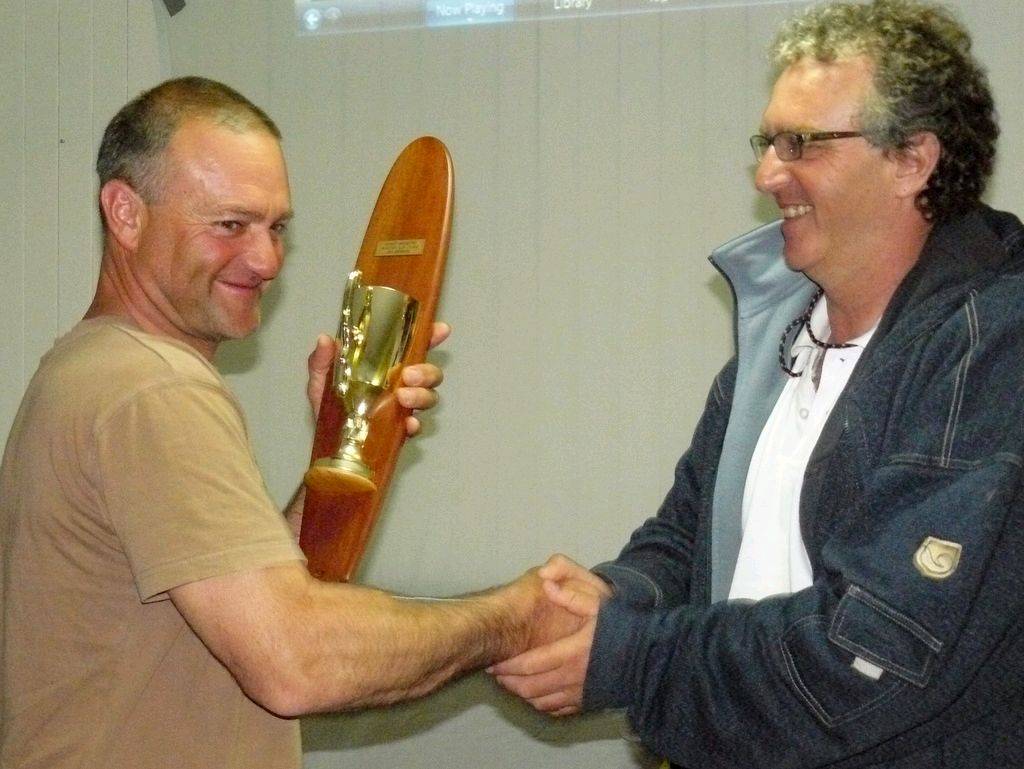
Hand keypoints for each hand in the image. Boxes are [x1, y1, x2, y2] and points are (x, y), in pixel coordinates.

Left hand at [306, 322, 450, 435]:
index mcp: (387, 366)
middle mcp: (401, 384)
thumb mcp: (322, 378)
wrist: (326, 440)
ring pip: (429, 397)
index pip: (414, 347)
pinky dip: (415, 425)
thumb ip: (322, 360)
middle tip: (408, 375)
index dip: (430, 337)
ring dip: (422, 395)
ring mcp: (403, 408)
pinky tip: (408, 424)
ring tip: (403, 398)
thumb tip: (325, 340)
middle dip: (427, 372)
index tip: (440, 330)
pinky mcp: (399, 432)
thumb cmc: (328, 404)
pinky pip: (415, 427)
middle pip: (430, 373)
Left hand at [489, 555, 610, 715]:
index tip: (494, 663)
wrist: (650, 656)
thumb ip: (572, 593)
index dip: (509, 666)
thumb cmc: (623, 626)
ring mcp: (580, 694)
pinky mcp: (588, 702)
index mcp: (572, 653)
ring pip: (541, 702)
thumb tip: (545, 583)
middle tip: (496, 673)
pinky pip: (557, 711)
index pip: (531, 664)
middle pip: (530, 688)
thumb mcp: (600, 603)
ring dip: (522, 694)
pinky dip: (541, 705)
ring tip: (511, 683)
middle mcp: (573, 678)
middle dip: (510, 682)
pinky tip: (535, 695)